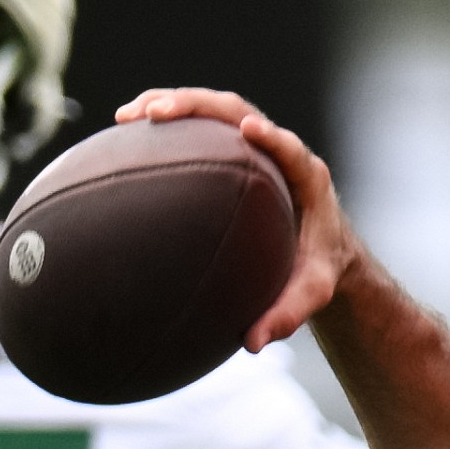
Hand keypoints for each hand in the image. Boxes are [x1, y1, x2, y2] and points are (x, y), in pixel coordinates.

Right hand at [115, 88, 359, 348]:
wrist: (323, 250)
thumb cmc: (317, 270)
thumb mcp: (310, 294)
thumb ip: (288, 315)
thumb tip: (252, 344)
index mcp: (306, 178)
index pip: (288, 147)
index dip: (269, 134)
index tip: (247, 129)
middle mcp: (280, 151)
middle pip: (238, 111)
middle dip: (197, 105)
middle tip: (155, 113)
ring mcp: (255, 144)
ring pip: (215, 111)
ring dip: (172, 104)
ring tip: (126, 116)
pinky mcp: (235, 148)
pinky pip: (201, 127)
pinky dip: (167, 124)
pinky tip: (127, 134)